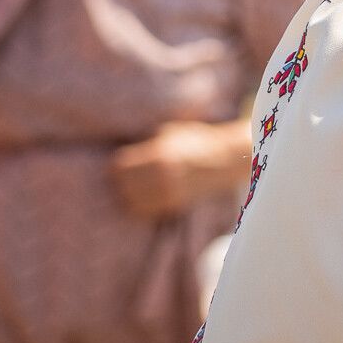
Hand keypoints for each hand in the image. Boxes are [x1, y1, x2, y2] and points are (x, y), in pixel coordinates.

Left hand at [109, 121, 247, 219]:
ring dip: (129, 196)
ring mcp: (170, 191)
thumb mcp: (170, 132)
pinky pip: (147, 210)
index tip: (120, 164)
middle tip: (125, 178)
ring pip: (132, 201)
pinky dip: (142, 205)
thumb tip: (124, 146)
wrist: (226, 159)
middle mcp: (163, 175)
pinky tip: (146, 196)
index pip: (120, 166)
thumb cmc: (196, 140)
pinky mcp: (176, 204)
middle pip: (123, 185)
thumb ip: (147, 141)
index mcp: (159, 154)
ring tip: (134, 189)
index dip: (117, 166)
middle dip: (121, 182)